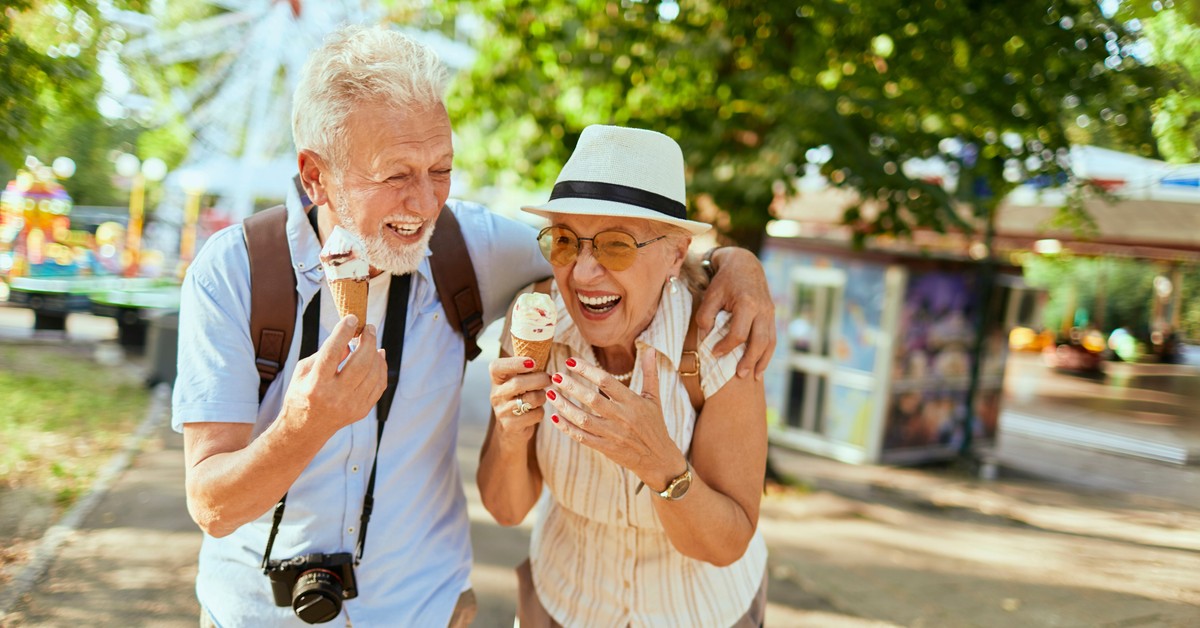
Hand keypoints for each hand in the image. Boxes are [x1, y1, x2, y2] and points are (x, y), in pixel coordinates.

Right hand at [281, 315, 387, 437]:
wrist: (305, 429)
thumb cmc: (302, 393)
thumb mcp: (303, 370)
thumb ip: (325, 353)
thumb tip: (350, 340)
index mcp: (315, 384)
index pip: (332, 353)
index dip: (344, 332)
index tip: (353, 318)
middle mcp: (334, 396)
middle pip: (361, 363)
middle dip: (368, 340)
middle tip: (369, 328)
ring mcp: (351, 405)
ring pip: (374, 373)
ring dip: (376, 353)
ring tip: (371, 341)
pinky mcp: (361, 411)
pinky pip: (379, 385)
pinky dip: (381, 368)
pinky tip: (377, 357)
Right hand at [489, 356, 551, 443]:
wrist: (511, 428)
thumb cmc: (519, 397)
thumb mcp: (517, 381)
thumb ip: (526, 369)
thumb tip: (544, 351)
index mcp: (497, 380)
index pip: (496, 367)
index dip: (515, 363)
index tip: (532, 362)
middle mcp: (496, 394)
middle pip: (518, 383)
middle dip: (539, 379)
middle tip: (549, 379)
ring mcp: (502, 411)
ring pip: (531, 399)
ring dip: (542, 396)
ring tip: (541, 395)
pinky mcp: (511, 425)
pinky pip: (535, 414)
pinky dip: (541, 411)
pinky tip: (536, 410)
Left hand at [547, 351, 685, 491]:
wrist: (658, 459)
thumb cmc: (655, 424)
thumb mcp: (654, 398)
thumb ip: (650, 372)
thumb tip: (650, 348)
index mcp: (632, 401)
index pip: (606, 381)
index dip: (587, 370)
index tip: (570, 361)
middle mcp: (622, 417)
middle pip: (592, 399)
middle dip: (571, 387)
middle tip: (555, 376)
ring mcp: (613, 434)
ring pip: (583, 419)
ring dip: (564, 406)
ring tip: (550, 394)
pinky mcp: (606, 448)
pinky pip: (582, 437)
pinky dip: (567, 428)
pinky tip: (554, 417)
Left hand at [695, 247, 776, 380]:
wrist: (745, 264)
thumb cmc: (724, 280)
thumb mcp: (711, 294)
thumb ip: (706, 316)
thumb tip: (705, 337)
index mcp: (747, 303)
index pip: (739, 333)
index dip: (726, 347)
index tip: (714, 353)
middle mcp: (762, 309)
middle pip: (759, 341)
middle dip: (749, 360)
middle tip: (738, 375)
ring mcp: (770, 313)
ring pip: (770, 342)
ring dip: (762, 361)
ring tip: (753, 377)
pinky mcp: (772, 315)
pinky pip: (772, 338)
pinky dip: (768, 354)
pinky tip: (761, 366)